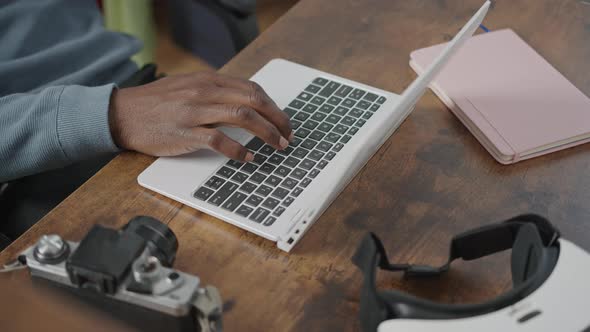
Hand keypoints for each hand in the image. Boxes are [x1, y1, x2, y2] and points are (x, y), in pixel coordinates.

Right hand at [108, 72, 292, 160]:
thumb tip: (244, 103)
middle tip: (288, 136)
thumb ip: (214, 92)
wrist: (122, 114)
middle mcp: (205, 91)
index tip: (283, 121)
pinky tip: (248, 157)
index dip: (273, 106)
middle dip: (277, 119)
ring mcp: (195, 111)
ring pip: (243, 116)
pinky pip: (219, 140)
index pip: (251, 89)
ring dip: (266, 133)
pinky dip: (238, 150)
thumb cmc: (156, 104)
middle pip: (253, 100)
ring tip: (277, 146)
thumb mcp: (188, 87)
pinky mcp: (185, 132)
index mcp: (208, 80)